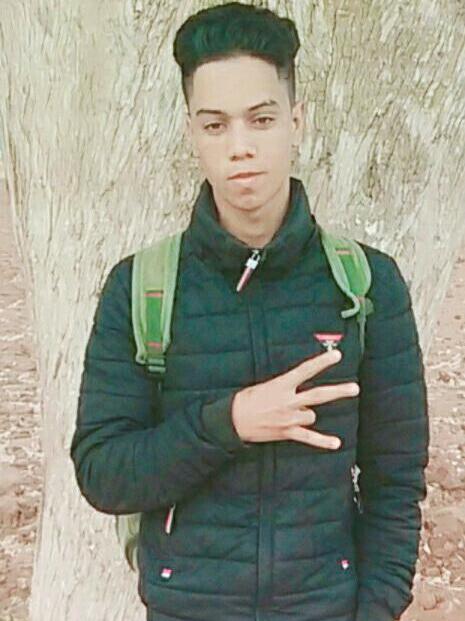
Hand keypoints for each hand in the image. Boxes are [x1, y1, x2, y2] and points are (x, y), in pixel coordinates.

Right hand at [231, 349, 358, 448]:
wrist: (233, 420)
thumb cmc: (247, 400)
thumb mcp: (265, 385)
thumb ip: (284, 386)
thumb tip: (298, 389)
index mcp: (281, 385)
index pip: (305, 370)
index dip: (322, 362)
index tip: (337, 356)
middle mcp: (288, 401)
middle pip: (319, 395)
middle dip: (338, 391)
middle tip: (355, 388)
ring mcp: (289, 418)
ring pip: (312, 415)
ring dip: (308, 414)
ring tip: (294, 414)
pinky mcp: (287, 432)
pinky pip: (309, 438)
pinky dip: (323, 441)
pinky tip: (336, 443)